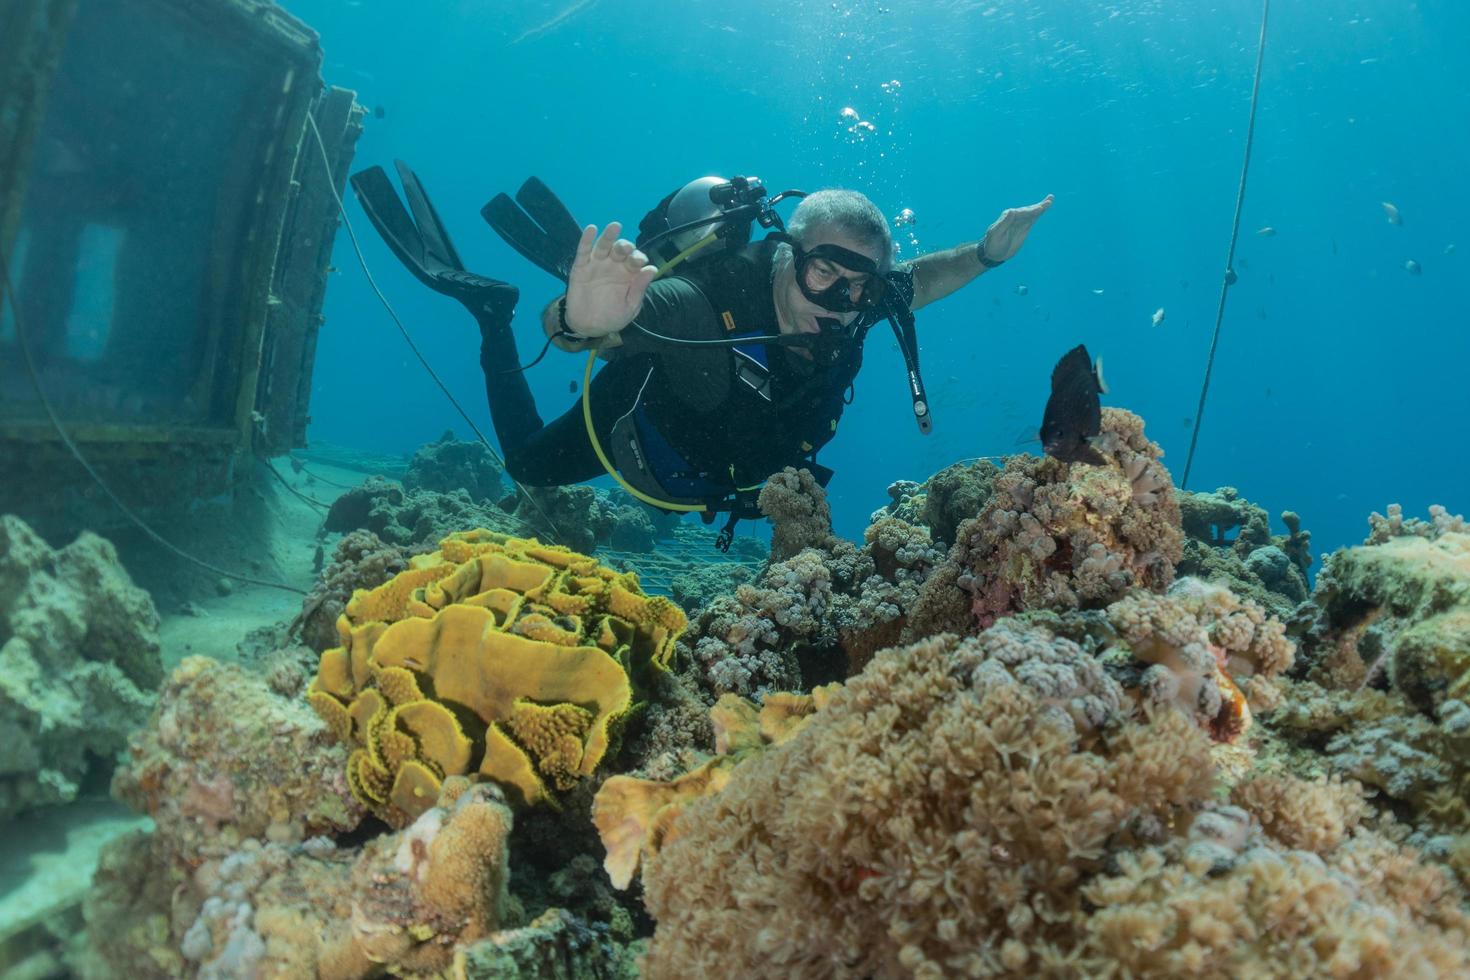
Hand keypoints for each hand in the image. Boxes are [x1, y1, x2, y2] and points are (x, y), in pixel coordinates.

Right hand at [563, 222, 657, 336]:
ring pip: (603, 246)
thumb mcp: (630, 307)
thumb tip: (652, 269)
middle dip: (624, 247)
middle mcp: (614, 265)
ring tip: (614, 227)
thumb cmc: (612, 316)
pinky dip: (586, 239)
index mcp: (629, 273)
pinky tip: (591, 229)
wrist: (589, 327)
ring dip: (609, 236)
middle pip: (620, 250)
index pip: (635, 260)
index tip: (639, 262)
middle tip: (626, 248)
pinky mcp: (581, 267)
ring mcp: (597, 264)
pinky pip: (584, 251)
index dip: (638, 258)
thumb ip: (639, 288)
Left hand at [979, 194, 1053, 263]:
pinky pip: (1033, 218)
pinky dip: (1039, 213)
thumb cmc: (993, 244)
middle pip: (1028, 210)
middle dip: (1038, 206)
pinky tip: (1044, 208)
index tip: (1039, 209)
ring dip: (1041, 206)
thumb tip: (1012, 211)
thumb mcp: (996, 235)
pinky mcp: (1024, 226)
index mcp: (1006, 217)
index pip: (1020, 213)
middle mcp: (1014, 216)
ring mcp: (1020, 221)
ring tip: (1050, 199)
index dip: (1030, 211)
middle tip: (1049, 201)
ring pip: (1032, 213)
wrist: (994, 253)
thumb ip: (1004, 223)